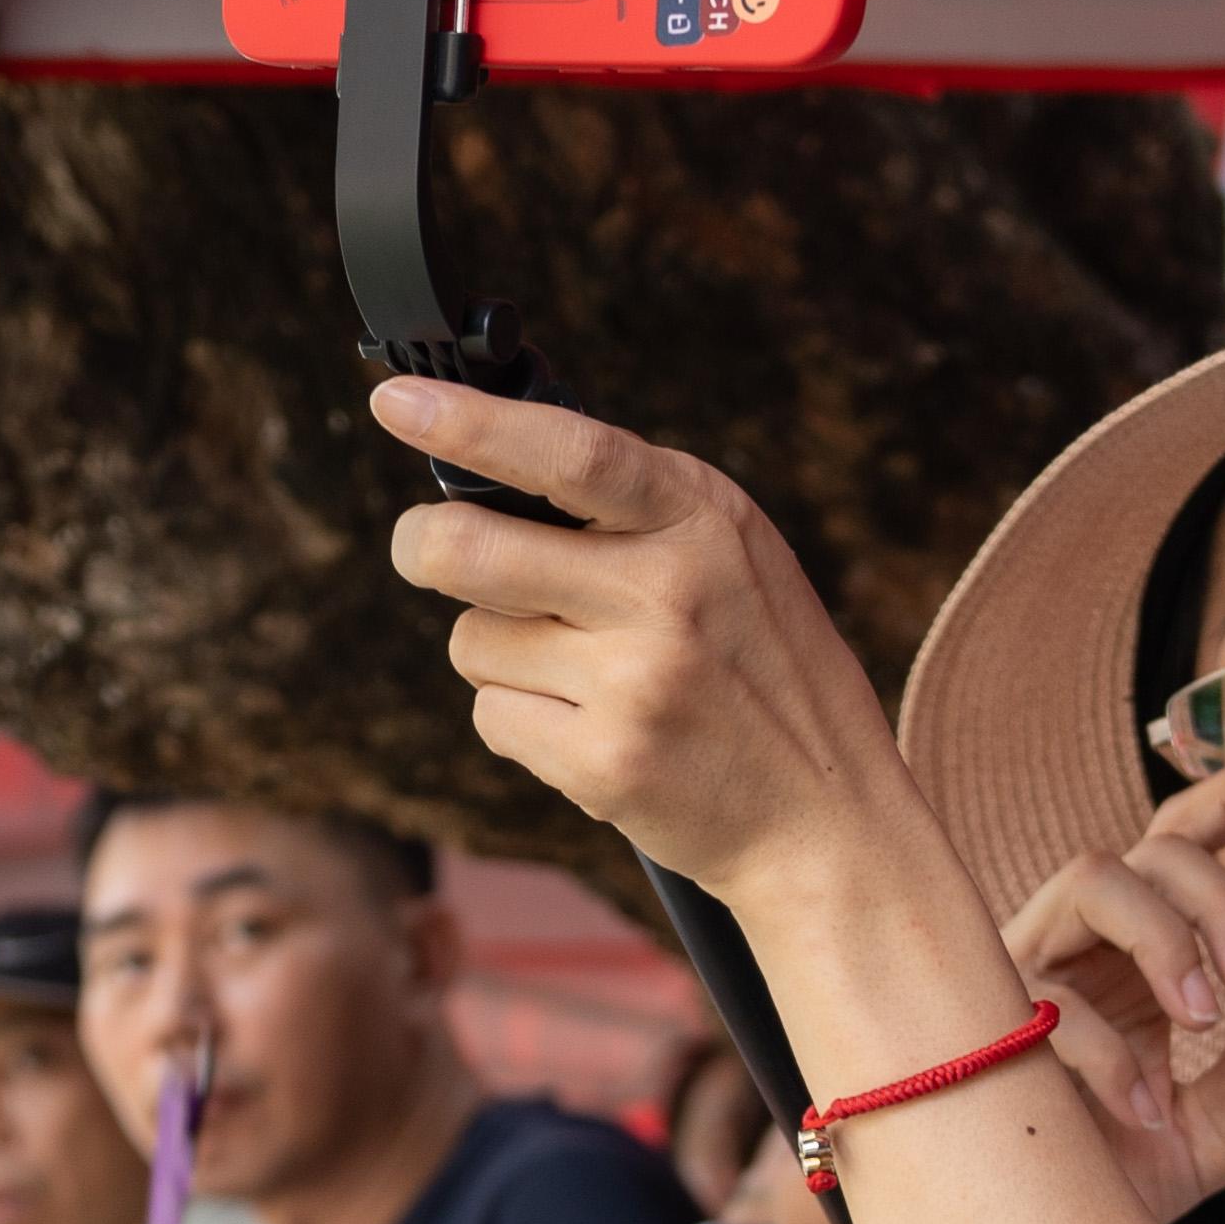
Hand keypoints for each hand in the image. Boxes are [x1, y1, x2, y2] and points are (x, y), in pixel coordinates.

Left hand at [372, 374, 929, 908]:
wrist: (826, 822)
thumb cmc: (763, 678)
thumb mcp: (736, 559)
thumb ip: (636, 510)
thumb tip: (490, 465)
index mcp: (704, 519)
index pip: (571, 453)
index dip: (472, 424)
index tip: (398, 401)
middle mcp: (671, 590)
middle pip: (472, 549)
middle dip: (422, 546)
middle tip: (420, 548)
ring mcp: (637, 679)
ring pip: (474, 639)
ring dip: (500, 656)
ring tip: (585, 680)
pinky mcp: (604, 760)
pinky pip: (491, 717)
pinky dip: (520, 724)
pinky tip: (591, 734)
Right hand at [1004, 762, 1224, 1221]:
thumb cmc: (1120, 1182)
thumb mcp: (1214, 1131)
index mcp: (1140, 955)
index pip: (1183, 846)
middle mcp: (1084, 944)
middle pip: (1152, 850)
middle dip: (1221, 896)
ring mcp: (1030, 972)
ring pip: (1094, 877)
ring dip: (1164, 937)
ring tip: (1201, 1018)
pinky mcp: (987, 1019)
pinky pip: (1054, 997)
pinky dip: (1111, 1051)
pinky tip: (1141, 1108)